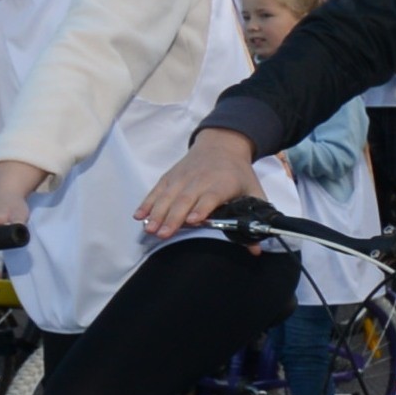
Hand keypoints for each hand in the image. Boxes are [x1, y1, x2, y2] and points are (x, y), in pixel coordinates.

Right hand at [136, 128, 263, 237]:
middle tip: (163, 234)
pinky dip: (147, 202)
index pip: (211, 197)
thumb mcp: (253, 191)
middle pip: (184, 199)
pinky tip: (139, 215)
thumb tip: (256, 249)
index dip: (202, 208)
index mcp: (222, 184)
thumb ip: (256, 217)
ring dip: (156, 213)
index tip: (193, 221)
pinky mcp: (170, 176)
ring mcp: (182, 177)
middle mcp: (200, 180)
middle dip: (173, 217)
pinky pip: (157, 190)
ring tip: (149, 229)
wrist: (222, 145)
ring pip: (168, 196)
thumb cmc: (237, 173)